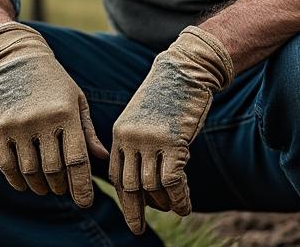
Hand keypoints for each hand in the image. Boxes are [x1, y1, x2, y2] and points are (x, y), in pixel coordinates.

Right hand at [0, 21, 108, 206]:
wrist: (12, 58)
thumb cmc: (52, 80)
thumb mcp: (76, 99)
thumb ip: (87, 130)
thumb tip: (101, 159)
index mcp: (66, 114)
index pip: (77, 160)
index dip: (82, 186)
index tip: (86, 203)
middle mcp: (42, 121)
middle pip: (54, 170)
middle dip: (61, 187)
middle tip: (64, 191)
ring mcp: (19, 126)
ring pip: (31, 171)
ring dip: (40, 186)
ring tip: (47, 188)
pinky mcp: (0, 129)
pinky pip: (8, 165)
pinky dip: (17, 180)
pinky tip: (25, 185)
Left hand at [110, 26, 233, 234]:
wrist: (184, 71)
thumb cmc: (166, 95)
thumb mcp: (142, 118)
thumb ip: (136, 142)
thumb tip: (140, 173)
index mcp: (119, 134)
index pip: (115, 173)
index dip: (124, 194)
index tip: (131, 209)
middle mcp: (130, 139)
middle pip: (128, 185)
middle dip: (133, 210)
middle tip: (136, 228)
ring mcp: (150, 141)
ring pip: (151, 186)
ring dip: (162, 203)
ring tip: (172, 210)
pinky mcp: (172, 143)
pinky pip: (173, 181)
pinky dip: (179, 198)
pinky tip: (184, 207)